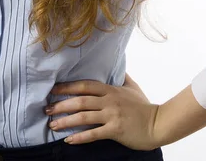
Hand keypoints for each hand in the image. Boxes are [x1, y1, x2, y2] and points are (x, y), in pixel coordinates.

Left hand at [45, 72, 160, 150]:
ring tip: (53, 125)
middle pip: (80, 100)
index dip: (67, 87)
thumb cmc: (144, 106)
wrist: (158, 123)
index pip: (84, 85)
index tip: (53, 89)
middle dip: (61, 104)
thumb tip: (117, 65)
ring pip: (84, 117)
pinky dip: (80, 137)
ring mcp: (112, 115)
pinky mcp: (115, 130)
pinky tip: (69, 140)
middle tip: (47, 109)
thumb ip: (122, 77)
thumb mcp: (132, 87)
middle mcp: (109, 101)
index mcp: (110, 89)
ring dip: (66, 121)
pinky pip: (94, 134)